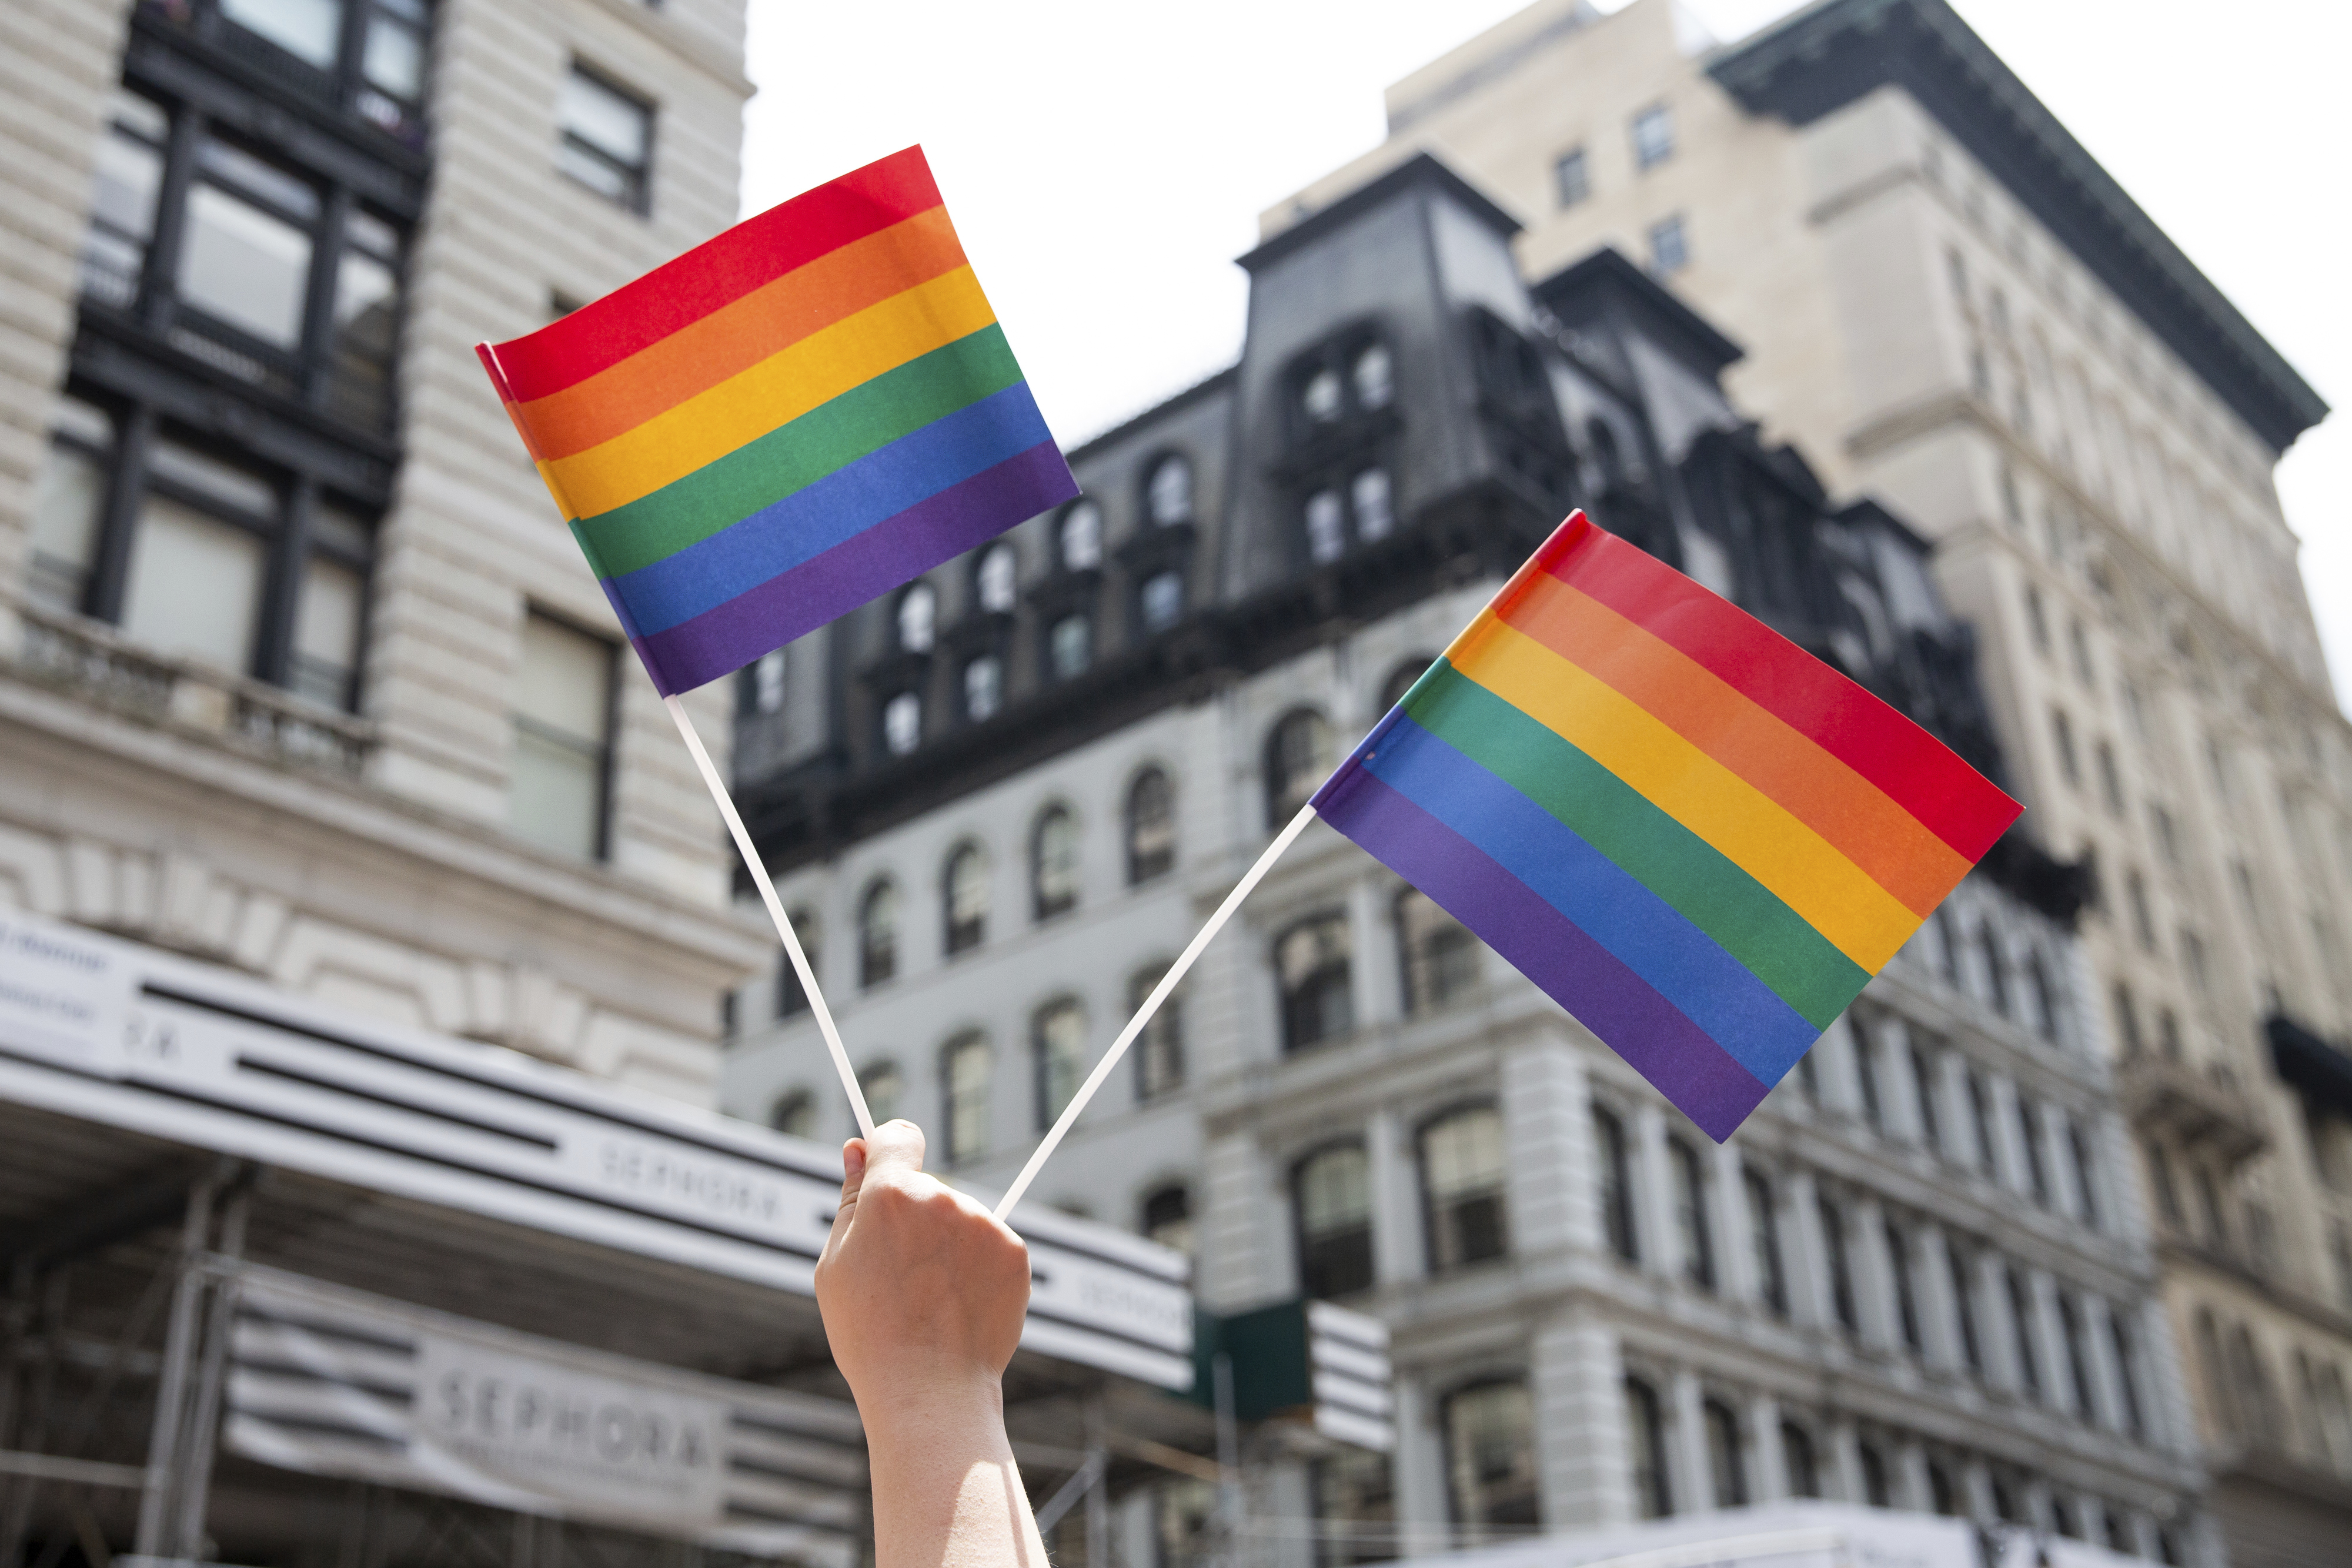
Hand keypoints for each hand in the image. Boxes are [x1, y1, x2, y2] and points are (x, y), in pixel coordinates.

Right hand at [814, 1120, 1032, 1420]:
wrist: (929, 1392)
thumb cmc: (870, 1334)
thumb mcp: (836, 1266)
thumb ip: (850, 1201)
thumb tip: (856, 1148)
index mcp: (890, 1196)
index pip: (898, 1136)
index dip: (889, 1150)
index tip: (886, 1166)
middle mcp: (942, 1199)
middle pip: (927, 1189)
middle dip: (913, 1219)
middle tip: (899, 1277)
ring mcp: (984, 1225)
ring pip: (960, 1220)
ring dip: (947, 1246)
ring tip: (929, 1301)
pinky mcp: (1015, 1252)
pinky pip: (990, 1246)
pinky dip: (977, 1269)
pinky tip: (959, 1306)